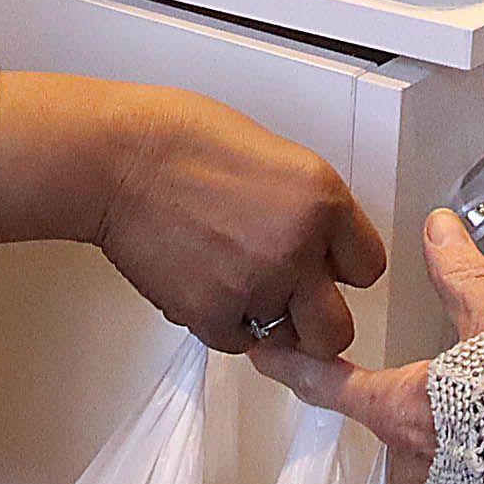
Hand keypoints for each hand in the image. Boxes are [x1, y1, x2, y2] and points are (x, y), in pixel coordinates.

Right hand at [0, 74, 382, 356]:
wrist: (116, 159)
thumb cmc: (181, 141)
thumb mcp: (275, 157)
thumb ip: (308, 208)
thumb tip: (318, 243)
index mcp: (323, 200)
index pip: (367, 266)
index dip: (340, 269)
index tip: (323, 267)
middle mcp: (298, 249)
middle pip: (336, 327)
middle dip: (314, 320)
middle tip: (290, 303)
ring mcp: (256, 286)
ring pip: (282, 340)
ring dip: (263, 320)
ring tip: (233, 281)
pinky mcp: (211, 314)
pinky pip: (234, 342)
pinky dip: (221, 323)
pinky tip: (204, 284)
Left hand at [252, 211, 483, 483]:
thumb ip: (462, 276)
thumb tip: (437, 228)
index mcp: (406, 411)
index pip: (330, 384)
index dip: (292, 365)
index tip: (262, 354)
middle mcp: (420, 461)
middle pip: (390, 424)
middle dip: (407, 402)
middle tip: (440, 379)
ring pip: (433, 459)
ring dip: (454, 435)